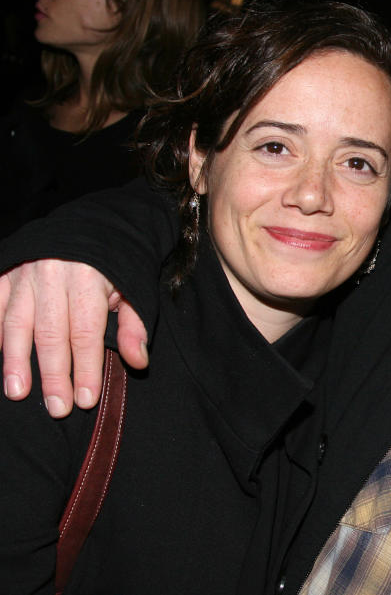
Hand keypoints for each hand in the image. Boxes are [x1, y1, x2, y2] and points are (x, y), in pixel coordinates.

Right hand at [0, 260, 148, 416]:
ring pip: (16, 322)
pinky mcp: (5, 270)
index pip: (87, 331)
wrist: (93, 223)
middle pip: (51, 332)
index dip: (87, 367)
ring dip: (16, 360)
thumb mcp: (133, 288)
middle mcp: (52, 273)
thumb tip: (138, 361)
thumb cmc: (115, 262)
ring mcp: (24, 272)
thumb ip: (134, 325)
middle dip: (55, 374)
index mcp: (88, 277)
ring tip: (18, 392)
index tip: (86, 399)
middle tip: (58, 408)